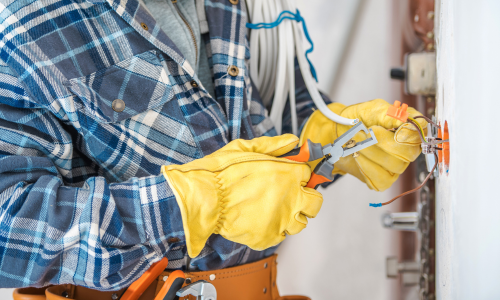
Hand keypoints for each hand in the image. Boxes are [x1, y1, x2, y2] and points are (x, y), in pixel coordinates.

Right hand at [162, 135, 322, 256]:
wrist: (203, 198)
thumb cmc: (221, 173)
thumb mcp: (246, 148)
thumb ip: (273, 145)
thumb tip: (292, 141)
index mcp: (288, 174)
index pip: (309, 175)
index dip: (300, 176)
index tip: (295, 177)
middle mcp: (290, 198)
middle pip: (315, 202)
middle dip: (306, 198)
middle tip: (292, 195)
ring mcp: (281, 219)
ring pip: (301, 222)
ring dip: (292, 216)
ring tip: (275, 209)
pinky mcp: (269, 236)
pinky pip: (282, 236)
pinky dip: (275, 229)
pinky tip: (262, 220)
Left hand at [300, 99, 426, 190]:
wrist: (338, 133)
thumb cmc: (358, 119)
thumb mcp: (373, 109)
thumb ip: (389, 113)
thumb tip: (404, 119)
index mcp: (408, 129)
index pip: (419, 133)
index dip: (408, 132)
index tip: (392, 127)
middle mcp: (406, 149)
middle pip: (407, 153)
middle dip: (382, 142)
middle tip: (364, 132)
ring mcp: (396, 166)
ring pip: (394, 165)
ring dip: (370, 152)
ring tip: (356, 142)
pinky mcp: (383, 179)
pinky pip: (381, 179)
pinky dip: (366, 167)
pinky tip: (357, 156)